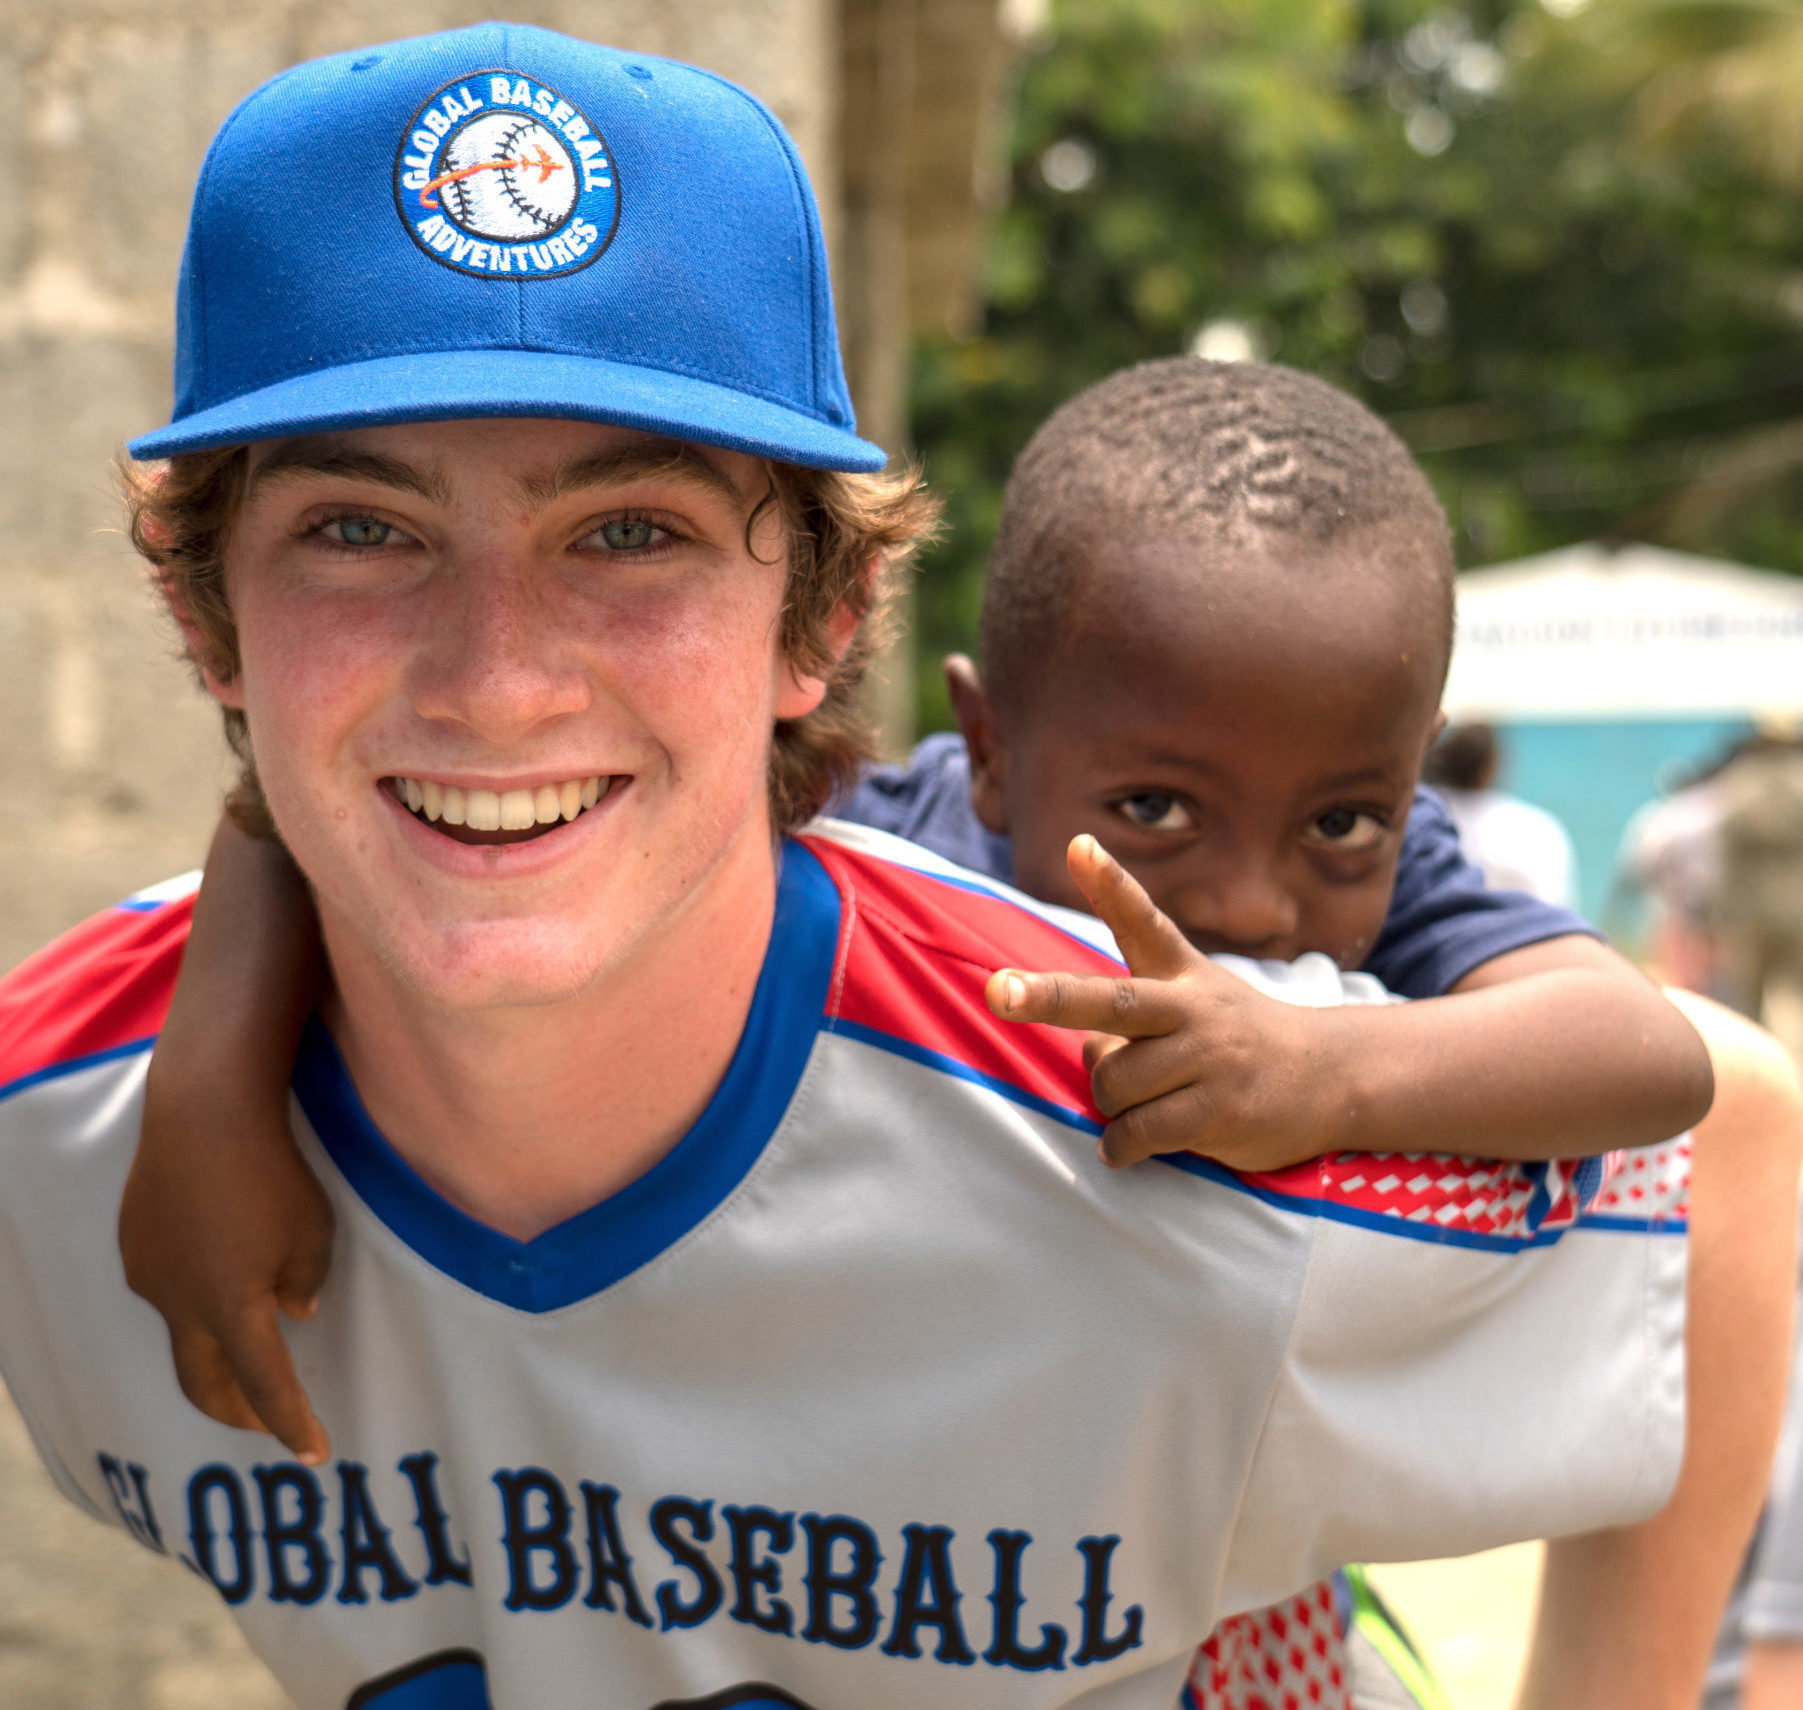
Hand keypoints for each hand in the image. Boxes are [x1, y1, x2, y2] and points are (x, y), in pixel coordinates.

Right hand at [121, 1061, 333, 1464]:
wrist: (204, 1110)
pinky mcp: (136, 1244)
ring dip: (216, 1350)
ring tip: (252, 1347)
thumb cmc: (273, 1170)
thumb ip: (306, 1280)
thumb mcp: (314, 1230)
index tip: (315, 1454)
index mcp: (232, 1309)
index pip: (266, 1385)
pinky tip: (220, 1274)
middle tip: (268, 1423)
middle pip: (203, 1384)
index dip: (292, 1424)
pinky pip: (168, 1286)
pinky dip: (198, 1299)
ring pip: (183, 1333)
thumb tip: (293, 1314)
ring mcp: (150, 1274)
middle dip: (237, 1413)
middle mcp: (180, 1303)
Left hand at [984, 835, 1338, 1170]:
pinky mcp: (1219, 1111)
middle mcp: (1193, 1008)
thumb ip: (1129, 1010)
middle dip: (1049, 997)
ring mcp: (1209, 1058)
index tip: (1078, 845)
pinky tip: (1124, 1146)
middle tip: (1001, 991)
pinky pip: (1139, 1132)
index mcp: (1181, 973)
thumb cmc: (1236, 1038)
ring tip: (1144, 1101)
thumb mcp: (1193, 997)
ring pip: (1114, 1082)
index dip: (1109, 884)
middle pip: (1111, 1001)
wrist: (1330, 1077)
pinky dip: (1120, 1145)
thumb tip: (1084, 1046)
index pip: (1141, 921)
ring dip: (1110, 1101)